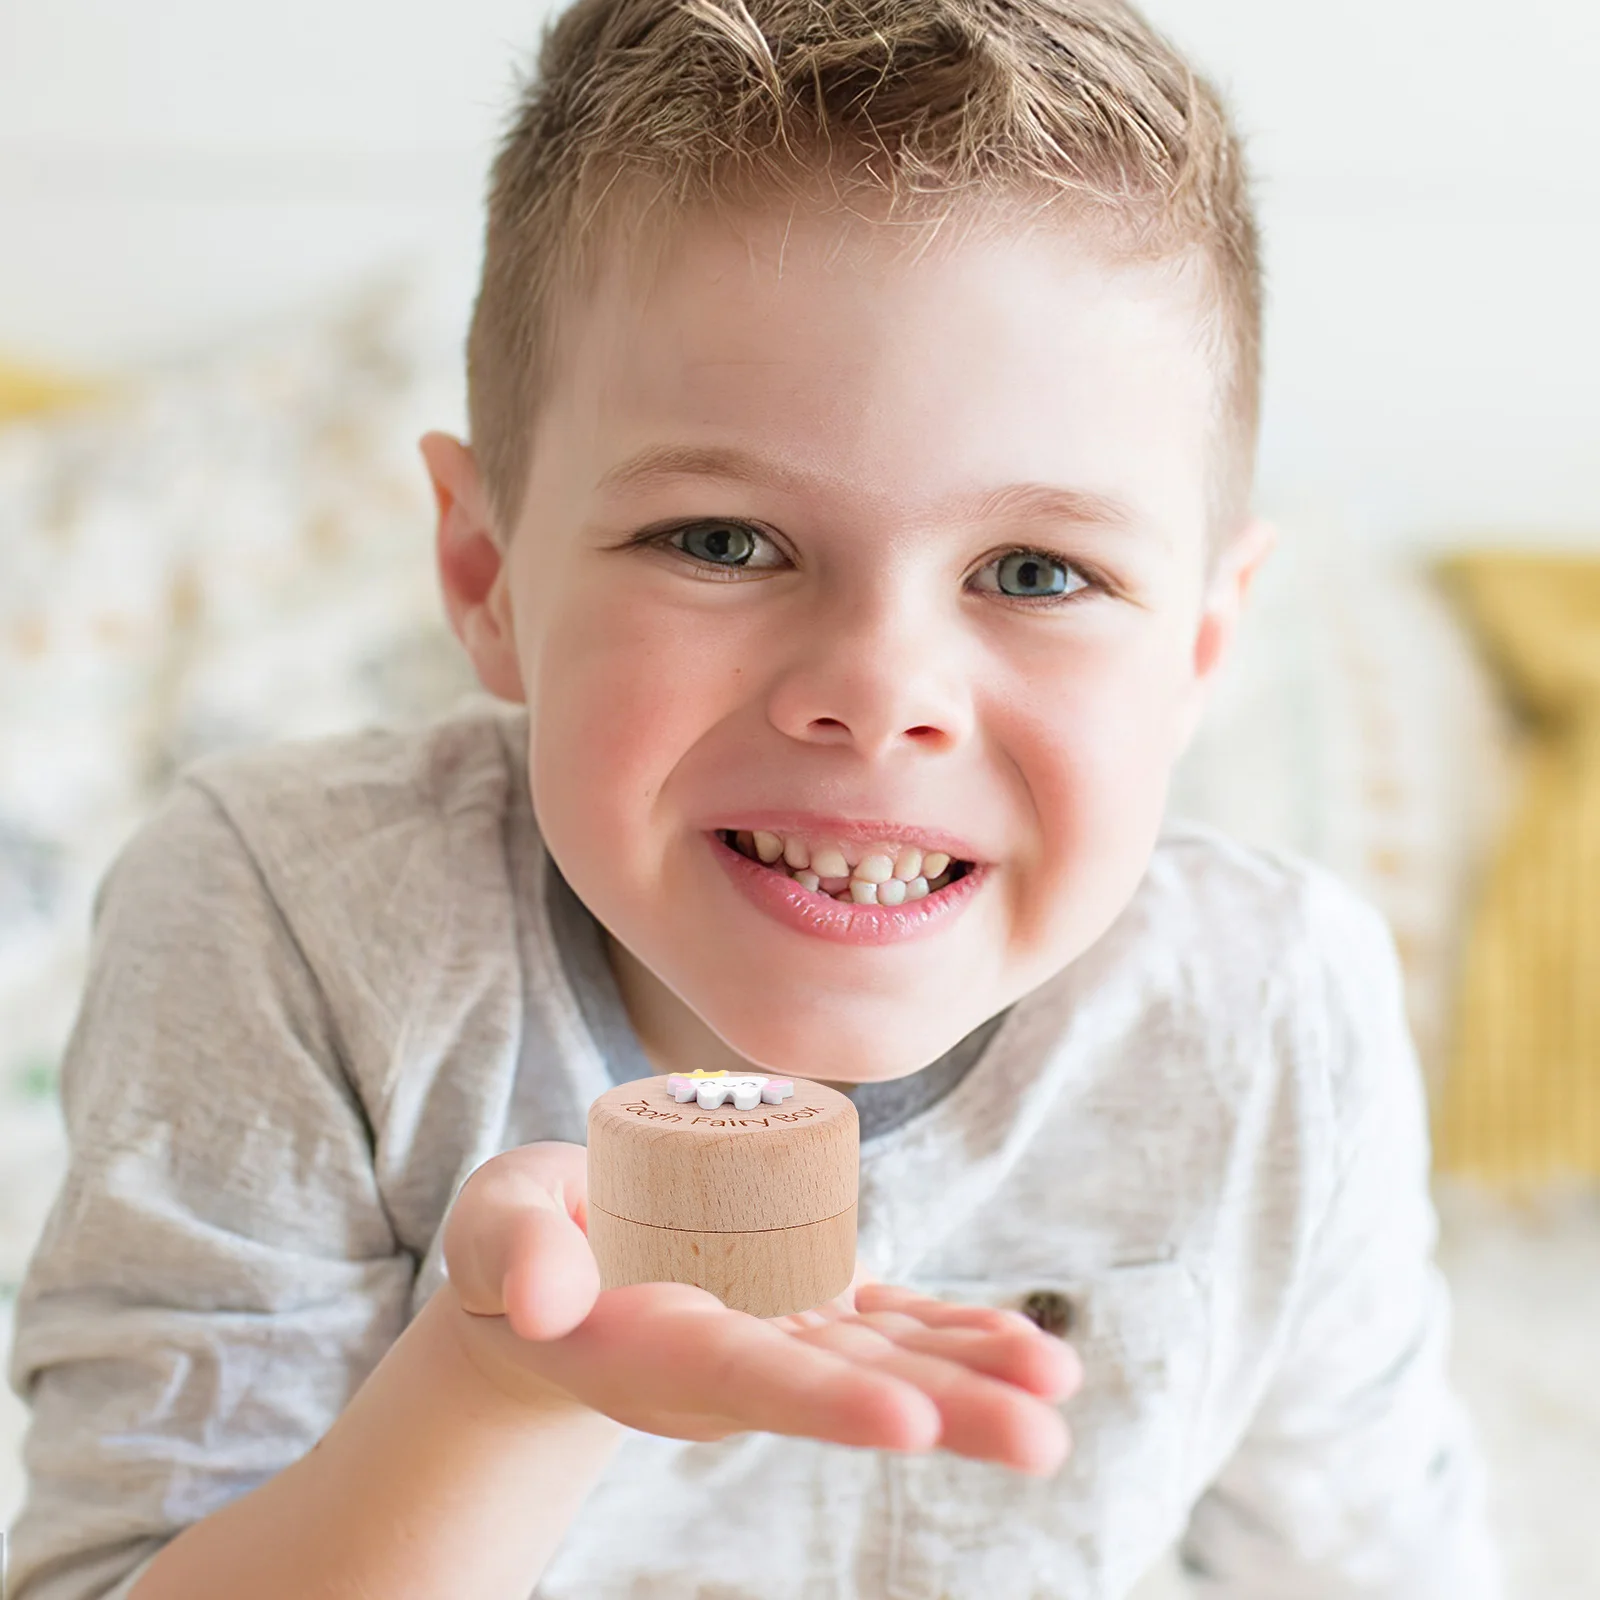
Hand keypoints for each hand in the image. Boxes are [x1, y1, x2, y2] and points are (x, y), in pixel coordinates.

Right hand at [440, 1141, 1081, 1475]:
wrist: (552, 1273)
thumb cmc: (515, 1246)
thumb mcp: (492, 1230)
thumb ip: (514, 1254)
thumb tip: (547, 1297)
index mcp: (654, 1347)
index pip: (749, 1376)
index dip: (825, 1401)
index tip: (907, 1423)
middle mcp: (732, 1358)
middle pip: (845, 1388)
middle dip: (945, 1409)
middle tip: (1044, 1438)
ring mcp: (775, 1332)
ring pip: (883, 1357)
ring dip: (973, 1370)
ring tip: (1059, 1383)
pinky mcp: (801, 1303)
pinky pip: (886, 1321)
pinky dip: (952, 1329)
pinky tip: (1024, 1343)